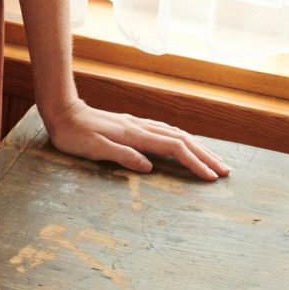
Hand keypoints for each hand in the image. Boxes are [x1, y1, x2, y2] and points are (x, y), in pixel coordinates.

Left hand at [39, 97, 230, 180]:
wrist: (62, 112)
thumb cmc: (74, 135)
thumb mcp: (93, 149)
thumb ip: (121, 156)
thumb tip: (149, 167)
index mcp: (134, 135)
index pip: (173, 148)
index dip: (194, 163)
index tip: (211, 177)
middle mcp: (140, 127)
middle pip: (181, 139)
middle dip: (205, 155)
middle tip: (226, 171)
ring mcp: (138, 124)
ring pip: (175, 133)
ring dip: (197, 147)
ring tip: (214, 160)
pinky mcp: (133, 125)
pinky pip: (165, 131)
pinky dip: (182, 139)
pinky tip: (186, 144)